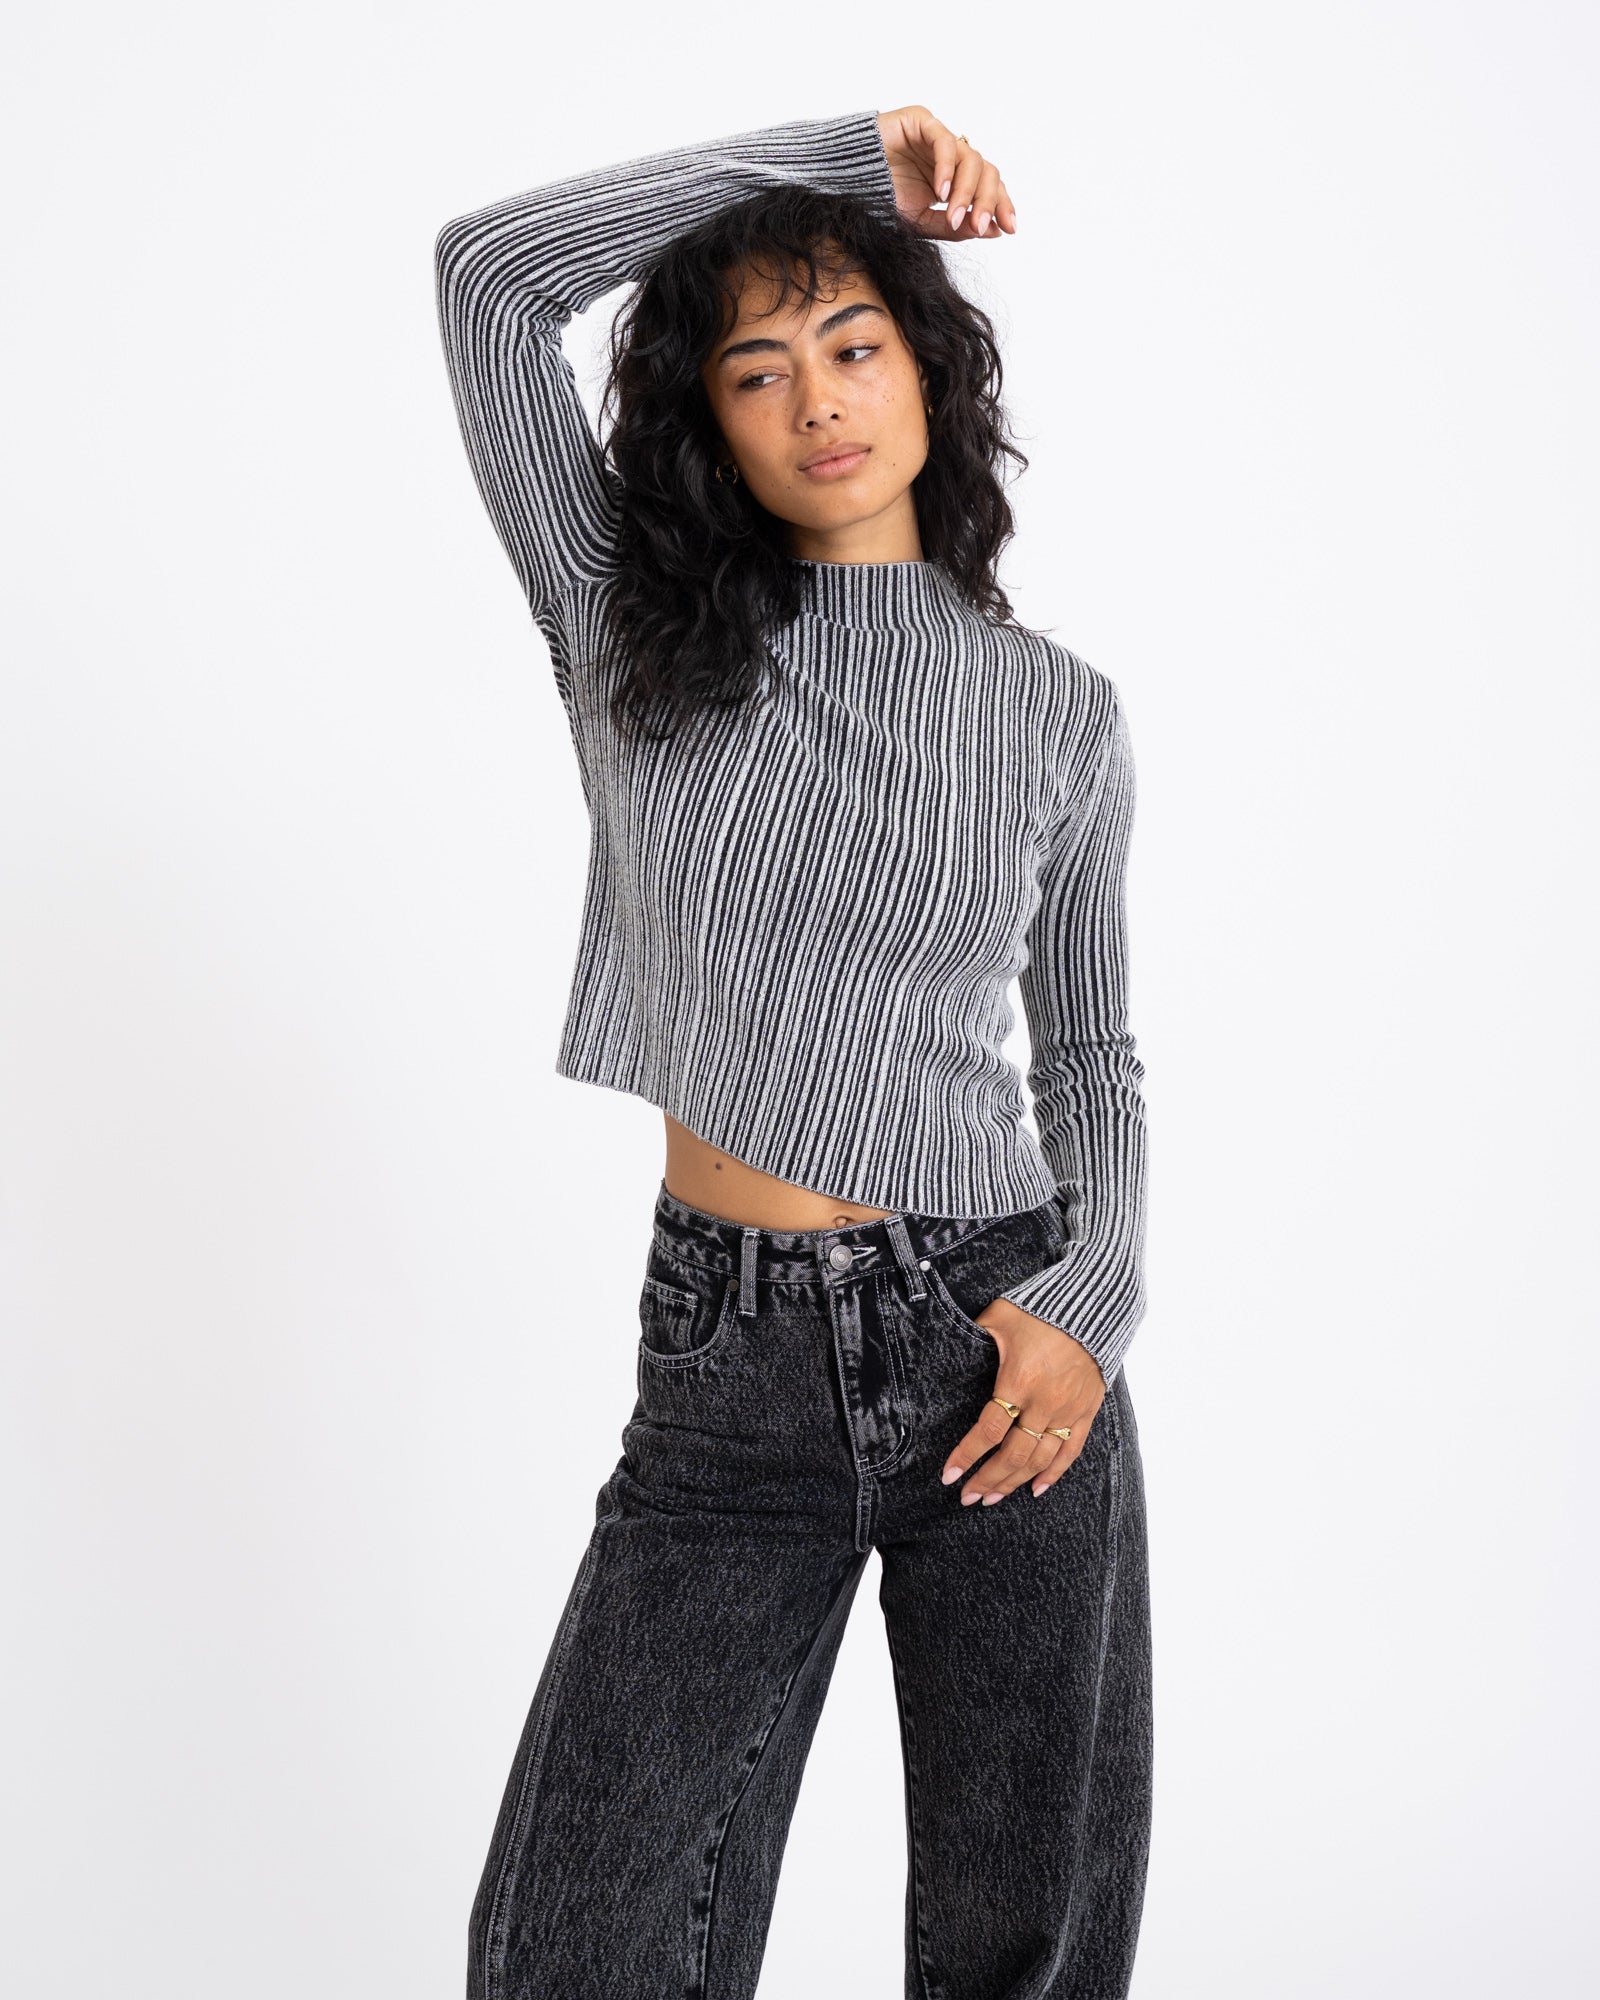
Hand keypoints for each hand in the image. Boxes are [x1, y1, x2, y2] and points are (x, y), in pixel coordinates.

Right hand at [875, 105, 1017, 240]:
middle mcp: (951, 158)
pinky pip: (945, 142)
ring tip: (954, 217)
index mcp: (954, 179)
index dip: (1001, 205)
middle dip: (988, 201)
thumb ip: (954, 228)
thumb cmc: (880, 200)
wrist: (846, 183)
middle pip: (986, 172)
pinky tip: (940, 192)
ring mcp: (938, 138)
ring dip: (966, 192)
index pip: (988, 187)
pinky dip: (947, 168)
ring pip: (971, 159)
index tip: (1008, 228)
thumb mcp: (922, 223)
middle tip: (980, 226)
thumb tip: (992, 230)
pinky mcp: (922, 122)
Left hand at [941, 1300, 1104, 1503]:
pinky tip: (1036, 1490)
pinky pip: (1070, 1452)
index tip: (948, 1475)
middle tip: (967, 1497)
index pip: (989, 1431)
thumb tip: (950, 1346)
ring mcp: (1068, 1411)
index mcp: (1018, 1381)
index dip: (967, 1456)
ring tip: (992, 1498)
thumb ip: (976, 1335)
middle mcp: (1044, 1403)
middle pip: (1013, 1455)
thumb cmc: (1041, 1308)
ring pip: (1039, 1460)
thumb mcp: (999, 1316)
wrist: (1093, 1306)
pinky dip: (1054, 1474)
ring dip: (1014, 1483)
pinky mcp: (1086, 1412)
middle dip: (987, 1480)